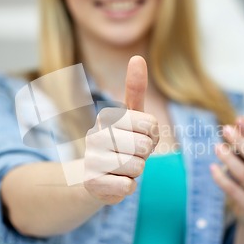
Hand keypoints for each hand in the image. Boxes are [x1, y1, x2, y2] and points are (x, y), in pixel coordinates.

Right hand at [83, 56, 158, 204]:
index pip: (150, 124)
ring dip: (135, 171)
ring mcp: (91, 160)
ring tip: (121, 168)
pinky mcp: (93, 184)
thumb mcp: (130, 117)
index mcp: (107, 116)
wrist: (92, 178)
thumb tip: (137, 57)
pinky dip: (127, 187)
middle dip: (143, 154)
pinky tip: (114, 182)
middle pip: (144, 146)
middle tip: (129, 155)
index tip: (137, 137)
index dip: (151, 136)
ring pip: (138, 167)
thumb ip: (135, 90)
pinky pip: (128, 186)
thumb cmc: (119, 145)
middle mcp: (95, 135)